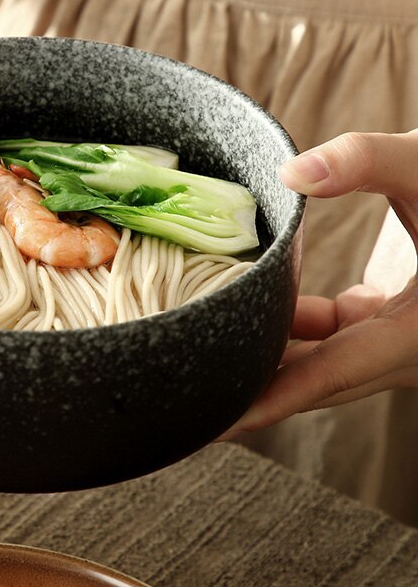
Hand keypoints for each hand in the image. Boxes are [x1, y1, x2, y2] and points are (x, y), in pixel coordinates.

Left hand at [219, 130, 417, 438]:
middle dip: (254, 391)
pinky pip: (330, 337)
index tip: (216, 423)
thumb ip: (365, 163)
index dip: (268, 401)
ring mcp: (398, 338)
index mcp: (417, 333)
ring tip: (205, 353)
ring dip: (268, 357)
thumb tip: (291, 172)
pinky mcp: (389, 319)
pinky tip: (254, 302)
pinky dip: (291, 327)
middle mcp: (407, 349)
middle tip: (191, 397)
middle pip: (315, 379)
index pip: (327, 377)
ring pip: (320, 360)